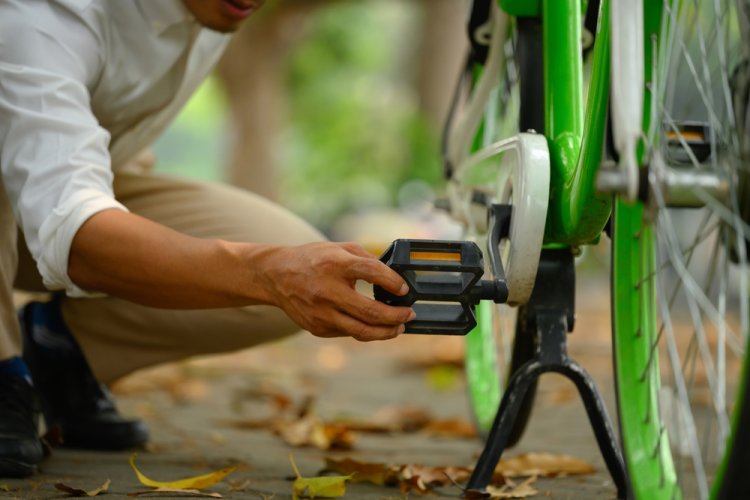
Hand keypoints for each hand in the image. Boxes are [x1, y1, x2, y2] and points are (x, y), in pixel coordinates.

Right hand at [262, 242, 414, 340]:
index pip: (372, 273)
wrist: (275, 275)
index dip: (393, 282)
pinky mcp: (317, 328)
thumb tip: (395, 278)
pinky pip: (348, 332)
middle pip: (370, 311)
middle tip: (409, 314)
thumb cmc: (313, 259)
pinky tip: (375, 326)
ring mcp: (321, 313)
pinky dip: (365, 330)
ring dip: (386, 332)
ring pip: (361, 331)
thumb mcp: (340, 249)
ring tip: (398, 327)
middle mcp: (327, 291)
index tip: (404, 290)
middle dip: (396, 316)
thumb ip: (367, 260)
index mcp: (335, 264)